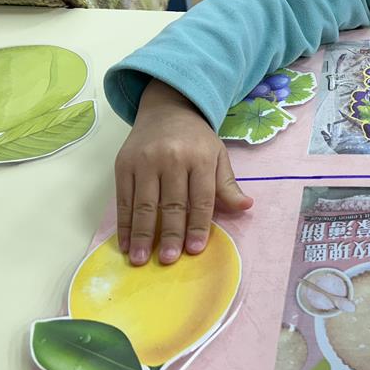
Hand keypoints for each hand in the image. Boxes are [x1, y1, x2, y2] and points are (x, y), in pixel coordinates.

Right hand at [114, 80, 252, 265]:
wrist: (167, 108)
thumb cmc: (196, 138)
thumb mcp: (218, 155)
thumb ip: (227, 184)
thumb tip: (246, 206)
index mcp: (200, 157)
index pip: (201, 198)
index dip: (198, 225)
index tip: (195, 250)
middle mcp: (172, 158)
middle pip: (172, 203)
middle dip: (170, 234)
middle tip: (169, 260)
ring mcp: (145, 161)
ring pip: (145, 204)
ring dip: (143, 235)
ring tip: (141, 259)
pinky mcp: (123, 165)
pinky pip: (124, 199)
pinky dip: (124, 224)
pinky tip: (126, 243)